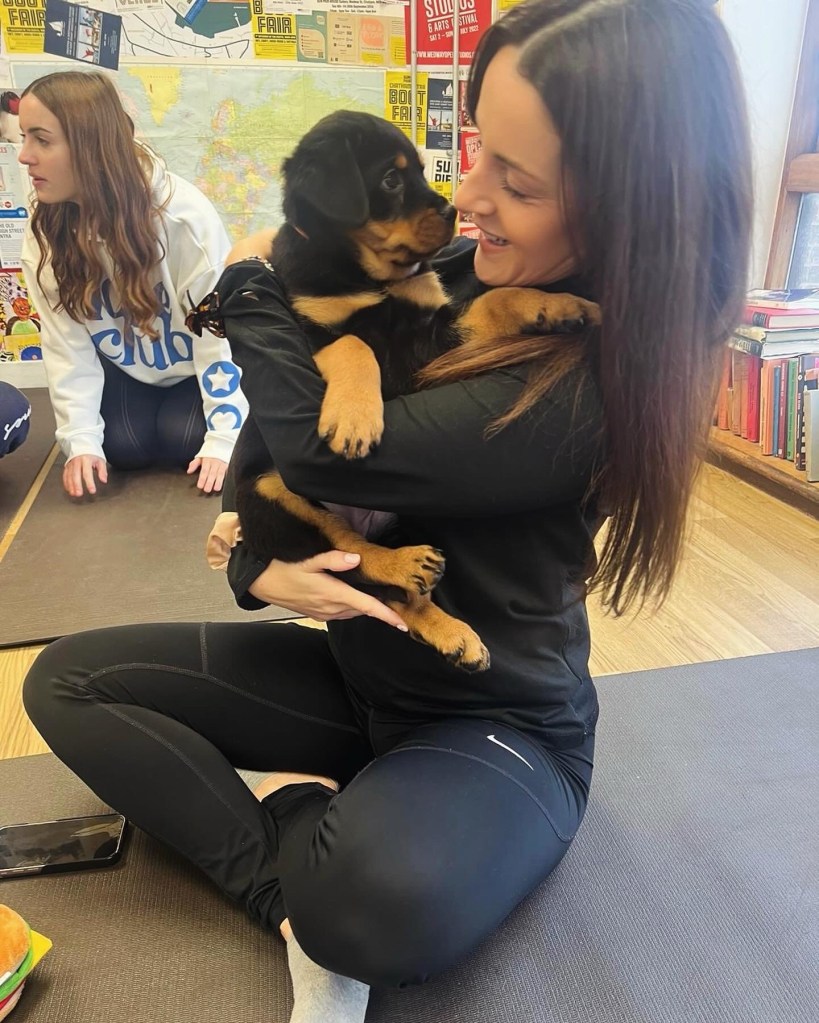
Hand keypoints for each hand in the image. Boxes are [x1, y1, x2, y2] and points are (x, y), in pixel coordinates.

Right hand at [63, 454, 107, 496]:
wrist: (82, 444)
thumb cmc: (92, 453)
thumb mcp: (100, 460)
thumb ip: (102, 471)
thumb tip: (104, 480)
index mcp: (86, 459)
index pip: (87, 473)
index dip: (89, 483)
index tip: (92, 490)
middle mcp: (77, 461)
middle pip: (76, 475)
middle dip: (77, 485)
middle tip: (79, 494)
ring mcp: (71, 464)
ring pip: (69, 476)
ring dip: (71, 486)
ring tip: (73, 493)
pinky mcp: (67, 466)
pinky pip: (65, 475)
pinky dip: (66, 483)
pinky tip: (69, 489)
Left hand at [187, 456, 227, 493]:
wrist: (220, 446)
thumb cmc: (209, 454)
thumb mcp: (200, 457)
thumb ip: (194, 464)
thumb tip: (189, 471)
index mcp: (207, 460)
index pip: (204, 471)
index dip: (202, 479)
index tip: (200, 486)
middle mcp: (215, 462)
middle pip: (212, 473)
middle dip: (210, 482)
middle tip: (207, 490)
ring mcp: (222, 464)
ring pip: (221, 473)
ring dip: (219, 481)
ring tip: (216, 488)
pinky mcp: (228, 465)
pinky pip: (227, 472)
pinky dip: (227, 478)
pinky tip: (226, 483)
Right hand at [249, 550, 408, 630]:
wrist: (259, 582)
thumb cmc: (281, 569)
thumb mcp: (307, 560)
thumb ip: (333, 559)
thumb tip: (356, 559)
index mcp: (332, 594)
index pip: (366, 606)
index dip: (387, 615)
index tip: (403, 622)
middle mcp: (330, 607)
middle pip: (363, 609)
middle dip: (380, 608)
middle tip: (397, 599)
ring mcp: (323, 613)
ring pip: (352, 611)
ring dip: (365, 606)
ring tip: (381, 598)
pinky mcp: (317, 614)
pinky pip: (341, 612)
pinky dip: (351, 606)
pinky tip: (353, 596)